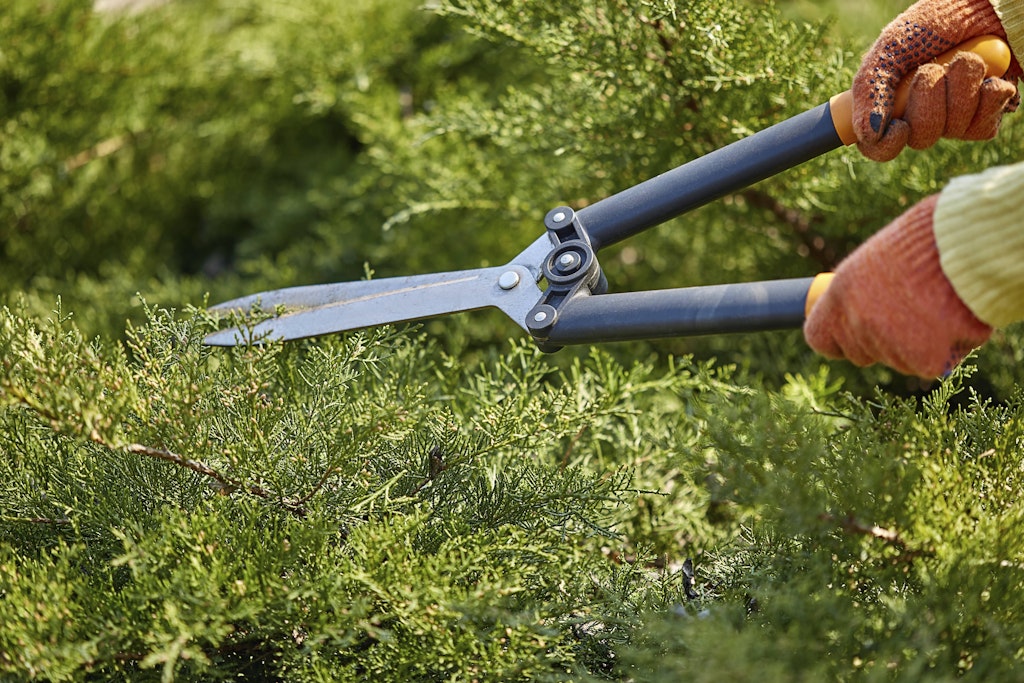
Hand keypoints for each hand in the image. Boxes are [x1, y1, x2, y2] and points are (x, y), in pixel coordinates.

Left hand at [804, 195, 991, 377]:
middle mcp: (857, 322)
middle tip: (911, 311)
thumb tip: (858, 309)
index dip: (838, 338)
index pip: (819, 339)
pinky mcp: (922, 359)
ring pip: (898, 360)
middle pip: (861, 354)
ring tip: (938, 305)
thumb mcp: (879, 257)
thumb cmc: (928, 240)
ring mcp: (887, 343)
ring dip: (918, 343)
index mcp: (840, 293)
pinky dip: (946, 349)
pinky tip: (954, 320)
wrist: (968, 242)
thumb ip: (864, 290)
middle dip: (882, 340)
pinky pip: (930, 365)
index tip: (851, 332)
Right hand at [854, 0, 1020, 160]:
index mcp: (893, 104)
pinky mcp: (988, 113)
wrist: (987, 4)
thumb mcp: (891, 47)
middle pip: (920, 138)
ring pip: (953, 130)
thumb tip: (867, 134)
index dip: (887, 145)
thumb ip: (871, 88)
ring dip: (960, 89)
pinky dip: (987, 97)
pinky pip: (982, 127)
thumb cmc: (936, 19)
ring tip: (964, 60)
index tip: (899, 126)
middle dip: (928, 100)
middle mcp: (924, 115)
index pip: (880, 147)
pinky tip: (988, 77)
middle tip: (932, 69)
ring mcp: (957, 117)